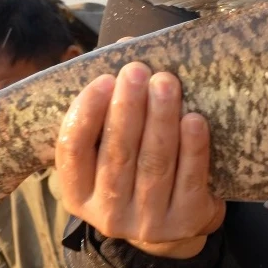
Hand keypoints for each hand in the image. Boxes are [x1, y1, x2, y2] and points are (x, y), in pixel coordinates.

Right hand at [56, 63, 225, 258]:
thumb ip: (111, 102)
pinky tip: (194, 119)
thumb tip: (125, 45)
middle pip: (117, 154)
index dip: (86, 114)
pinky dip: (192, 148)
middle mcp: (106, 214)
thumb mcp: (114, 144)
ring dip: (160, 119)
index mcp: (78, 192)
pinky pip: (190, 180)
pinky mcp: (184, 223)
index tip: (104, 79)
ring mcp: (146, 223)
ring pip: (154, 164)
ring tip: (166, 82)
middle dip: (128, 108)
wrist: (178, 218)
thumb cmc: (138, 167)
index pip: (72, 151)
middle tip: (138, 70)